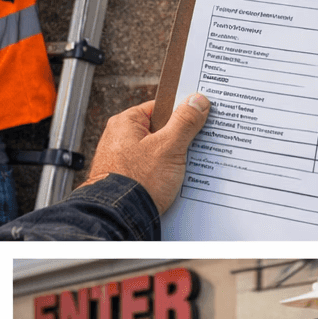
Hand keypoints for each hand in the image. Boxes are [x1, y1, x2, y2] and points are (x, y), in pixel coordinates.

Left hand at [79, 93, 210, 213]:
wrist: (120, 217)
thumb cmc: (137, 182)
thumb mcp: (169, 147)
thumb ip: (184, 122)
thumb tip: (197, 101)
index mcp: (125, 123)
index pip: (160, 108)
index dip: (181, 113)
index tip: (198, 118)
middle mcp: (119, 139)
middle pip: (160, 130)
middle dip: (179, 139)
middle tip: (193, 146)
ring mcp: (122, 159)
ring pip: (157, 152)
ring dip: (172, 159)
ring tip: (183, 167)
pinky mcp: (127, 177)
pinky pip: (151, 169)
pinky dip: (163, 174)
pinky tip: (174, 181)